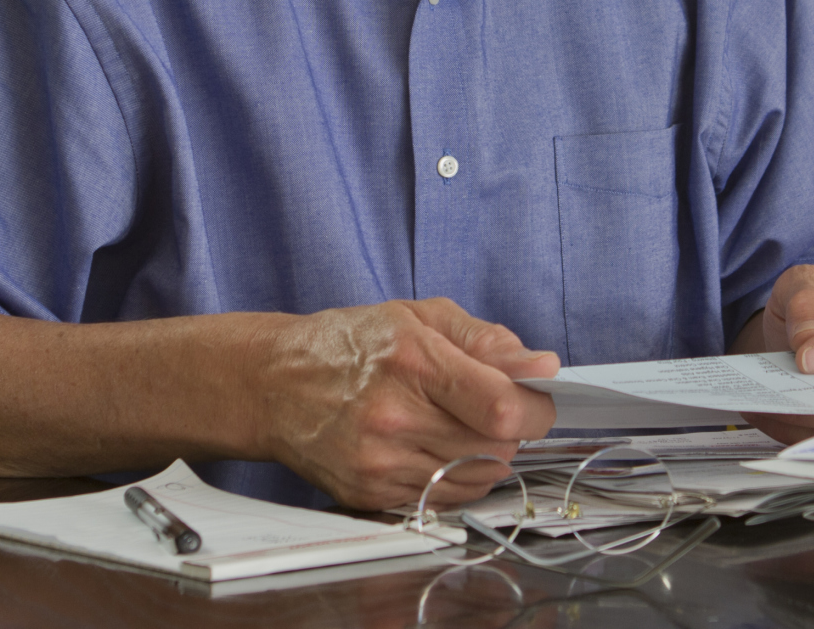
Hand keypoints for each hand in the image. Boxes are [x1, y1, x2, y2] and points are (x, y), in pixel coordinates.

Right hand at [250, 298, 558, 509]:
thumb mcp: (418, 316)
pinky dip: (457, 477)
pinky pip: (444, 498)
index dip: (536, 407)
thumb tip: (540, 366)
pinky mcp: (371, 495)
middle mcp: (395, 418)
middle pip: (496, 448)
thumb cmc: (349, 343)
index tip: (537, 397)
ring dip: (488, 455)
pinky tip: (439, 449)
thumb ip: (486, 340)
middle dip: (513, 429)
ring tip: (464, 425)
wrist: (273, 385)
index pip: (502, 407)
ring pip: (476, 478)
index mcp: (413, 362)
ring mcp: (380, 463)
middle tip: (496, 407)